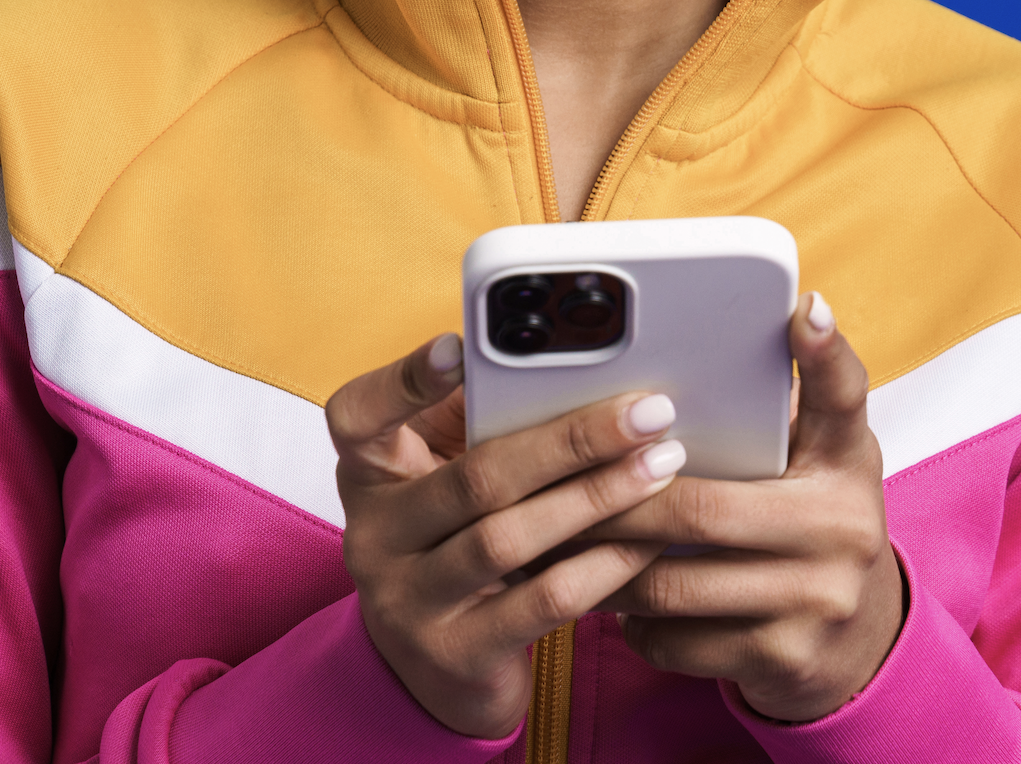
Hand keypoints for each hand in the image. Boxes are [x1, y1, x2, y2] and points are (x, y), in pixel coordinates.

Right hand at [326, 333, 687, 737]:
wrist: (439, 672)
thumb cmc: (458, 545)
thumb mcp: (449, 483)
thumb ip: (483, 427)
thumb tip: (575, 366)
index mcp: (370, 475)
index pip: (358, 415)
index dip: (405, 378)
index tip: (460, 347)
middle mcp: (376, 536)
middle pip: (474, 476)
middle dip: (572, 439)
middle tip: (647, 412)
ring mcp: (409, 602)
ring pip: (509, 538)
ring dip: (597, 497)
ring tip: (662, 466)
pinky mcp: (455, 656)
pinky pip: (540, 603)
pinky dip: (601, 566)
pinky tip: (649, 540)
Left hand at [590, 293, 906, 722]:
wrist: (854, 646)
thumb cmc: (807, 528)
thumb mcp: (815, 466)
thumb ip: (774, 419)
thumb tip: (693, 360)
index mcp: (850, 463)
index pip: (844, 396)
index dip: (824, 350)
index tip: (800, 306)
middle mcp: (846, 527)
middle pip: (701, 507)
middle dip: (614, 503)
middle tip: (555, 490)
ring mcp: (817, 599)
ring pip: (672, 581)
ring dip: (604, 565)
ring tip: (557, 545)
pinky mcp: (783, 658)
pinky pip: (676, 638)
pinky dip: (631, 621)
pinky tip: (611, 601)